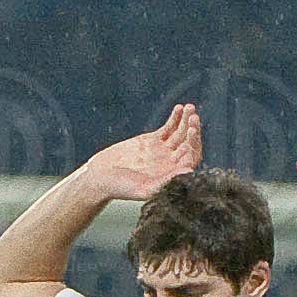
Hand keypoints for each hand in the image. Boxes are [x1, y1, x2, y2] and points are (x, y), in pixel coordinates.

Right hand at [81, 103, 201, 203]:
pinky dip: (175, 118)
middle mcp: (172, 163)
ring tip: (189, 107)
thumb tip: (189, 171)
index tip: (191, 133)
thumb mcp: (144, 188)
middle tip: (193, 118)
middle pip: (189, 144)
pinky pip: (169, 127)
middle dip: (193, 130)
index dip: (194, 145)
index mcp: (173, 176)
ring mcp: (164, 151)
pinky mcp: (154, 140)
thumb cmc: (121, 188)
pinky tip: (179, 108)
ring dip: (186, 120)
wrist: (102, 177)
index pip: (191, 158)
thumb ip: (167, 181)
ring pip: (181, 133)